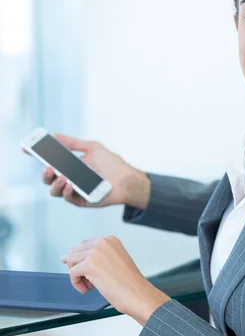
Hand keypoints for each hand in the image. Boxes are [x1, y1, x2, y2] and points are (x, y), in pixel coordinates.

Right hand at [23, 133, 143, 207]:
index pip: (49, 161)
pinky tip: (69, 185)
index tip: (26, 147)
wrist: (127, 179)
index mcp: (69, 165)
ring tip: (63, 177)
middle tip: (47, 167)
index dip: (36, 155)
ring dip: (54, 183)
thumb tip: (54, 135)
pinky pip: (67, 198)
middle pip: (48, 178)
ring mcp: (74, 190)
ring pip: (54, 190)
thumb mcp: (92, 148)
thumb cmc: (111, 163)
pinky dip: (66, 191)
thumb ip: (73, 143)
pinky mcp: (80, 201)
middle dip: (44, 173)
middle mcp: (69, 178)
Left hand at [61, 235, 169, 324]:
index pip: (85, 245)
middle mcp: (102, 242)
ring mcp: (95, 252)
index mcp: (110, 240)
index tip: (90, 272)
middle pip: (75, 251)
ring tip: (89, 285)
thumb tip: (78, 259)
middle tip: (88, 280)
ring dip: (77, 275)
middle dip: (77, 266)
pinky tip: (87, 289)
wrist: (138, 294)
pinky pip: (72, 273)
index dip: (84, 261)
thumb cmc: (129, 283)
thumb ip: (100, 256)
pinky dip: (76, 283)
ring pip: (71, 260)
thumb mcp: (115, 261)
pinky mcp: (89, 265)